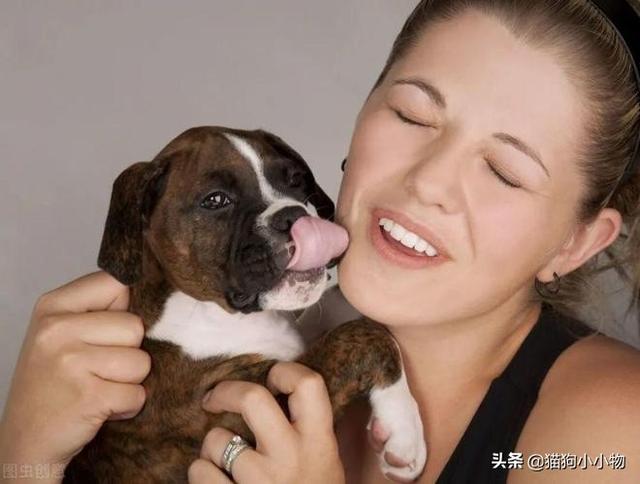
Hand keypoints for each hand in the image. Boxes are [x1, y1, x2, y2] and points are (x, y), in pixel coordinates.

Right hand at [0, 271, 150, 472]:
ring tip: (100, 388)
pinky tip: (101, 407)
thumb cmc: (52, 383)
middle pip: (135, 327)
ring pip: (142, 362)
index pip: (117, 282)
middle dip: (129, 352)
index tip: (107, 331)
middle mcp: (57, 329)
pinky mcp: (88, 396)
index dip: (124, 309)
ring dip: (129, 382)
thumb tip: (151, 294)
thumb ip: (98, 311)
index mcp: (52, 306)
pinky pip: (137, 394)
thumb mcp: (60, 334)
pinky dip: (127, 406)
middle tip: (99, 370)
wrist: (23, 442)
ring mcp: (71, 363)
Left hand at [189, 361, 344, 483]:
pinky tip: (215, 482)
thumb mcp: (324, 463)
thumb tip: (273, 390)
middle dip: (227, 391)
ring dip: (212, 446)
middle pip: (252, 398)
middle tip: (216, 397)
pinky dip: (201, 473)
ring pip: (216, 439)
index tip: (271, 378)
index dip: (285, 371)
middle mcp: (290, 458)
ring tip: (223, 461)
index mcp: (319, 443)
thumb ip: (306, 430)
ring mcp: (260, 483)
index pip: (308, 384)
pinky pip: (199, 472)